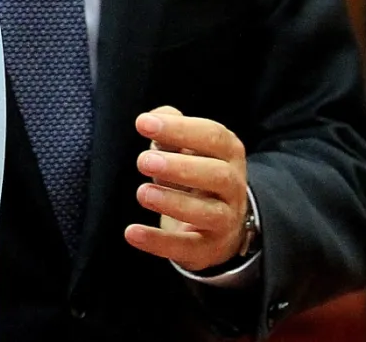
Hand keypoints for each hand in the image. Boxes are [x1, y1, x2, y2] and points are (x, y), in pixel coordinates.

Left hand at [123, 105, 250, 272]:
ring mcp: (225, 219)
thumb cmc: (194, 171)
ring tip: (143, 193)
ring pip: (210, 213)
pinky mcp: (209, 248)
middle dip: (180, 167)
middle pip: (218, 175)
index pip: (213, 136)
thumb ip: (171, 126)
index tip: (143, 124)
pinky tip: (132, 233)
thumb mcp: (186, 146)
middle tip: (143, 160)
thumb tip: (154, 117)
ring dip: (173, 202)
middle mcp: (233, 186)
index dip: (179, 129)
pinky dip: (159, 242)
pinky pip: (188, 247)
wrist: (219, 222)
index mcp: (228, 153)